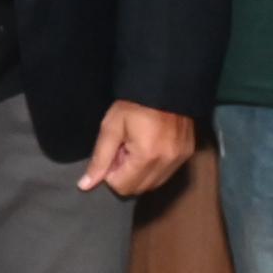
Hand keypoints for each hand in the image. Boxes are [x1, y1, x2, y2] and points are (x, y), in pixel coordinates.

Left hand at [76, 101, 192, 198]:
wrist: (164, 84)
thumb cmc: (133, 104)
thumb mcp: (111, 127)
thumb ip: (99, 159)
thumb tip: (85, 186)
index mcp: (147, 156)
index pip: (122, 187)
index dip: (112, 173)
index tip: (114, 152)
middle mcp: (167, 163)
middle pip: (139, 189)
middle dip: (126, 174)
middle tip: (124, 149)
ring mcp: (180, 159)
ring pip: (153, 184)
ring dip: (141, 172)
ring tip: (137, 146)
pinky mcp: (187, 154)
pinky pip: (166, 174)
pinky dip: (154, 167)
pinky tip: (151, 146)